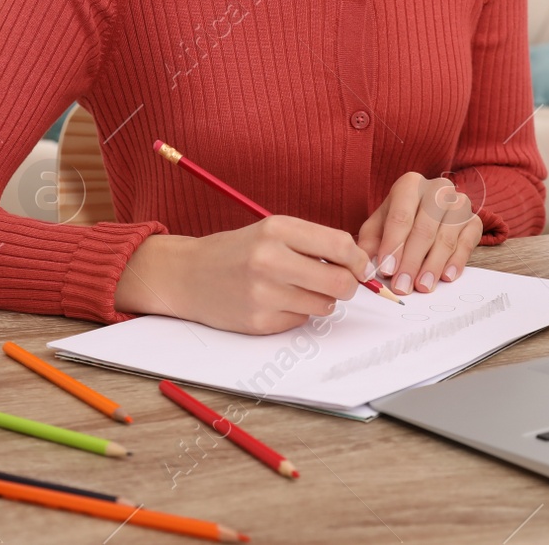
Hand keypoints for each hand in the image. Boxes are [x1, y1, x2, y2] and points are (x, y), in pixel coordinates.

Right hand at [114, 216, 369, 334]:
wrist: (188, 275)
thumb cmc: (236, 251)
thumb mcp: (270, 231)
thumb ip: (312, 241)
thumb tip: (357, 261)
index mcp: (276, 229)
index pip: (340, 245)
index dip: (358, 259)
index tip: (360, 265)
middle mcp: (270, 259)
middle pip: (339, 281)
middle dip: (348, 285)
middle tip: (342, 283)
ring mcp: (264, 293)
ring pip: (324, 305)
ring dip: (321, 300)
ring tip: (299, 289)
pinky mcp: (259, 321)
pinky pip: (301, 320)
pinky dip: (298, 313)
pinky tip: (277, 301)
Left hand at [357, 171, 482, 294]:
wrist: (431, 209)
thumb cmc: (401, 218)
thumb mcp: (379, 225)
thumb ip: (370, 243)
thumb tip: (365, 266)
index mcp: (410, 185)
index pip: (400, 217)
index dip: (393, 245)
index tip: (387, 270)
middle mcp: (437, 189)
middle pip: (424, 229)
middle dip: (411, 262)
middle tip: (402, 286)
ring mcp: (459, 204)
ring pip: (446, 238)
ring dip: (433, 266)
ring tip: (422, 285)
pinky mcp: (474, 221)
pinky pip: (467, 243)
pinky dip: (456, 261)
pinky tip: (446, 276)